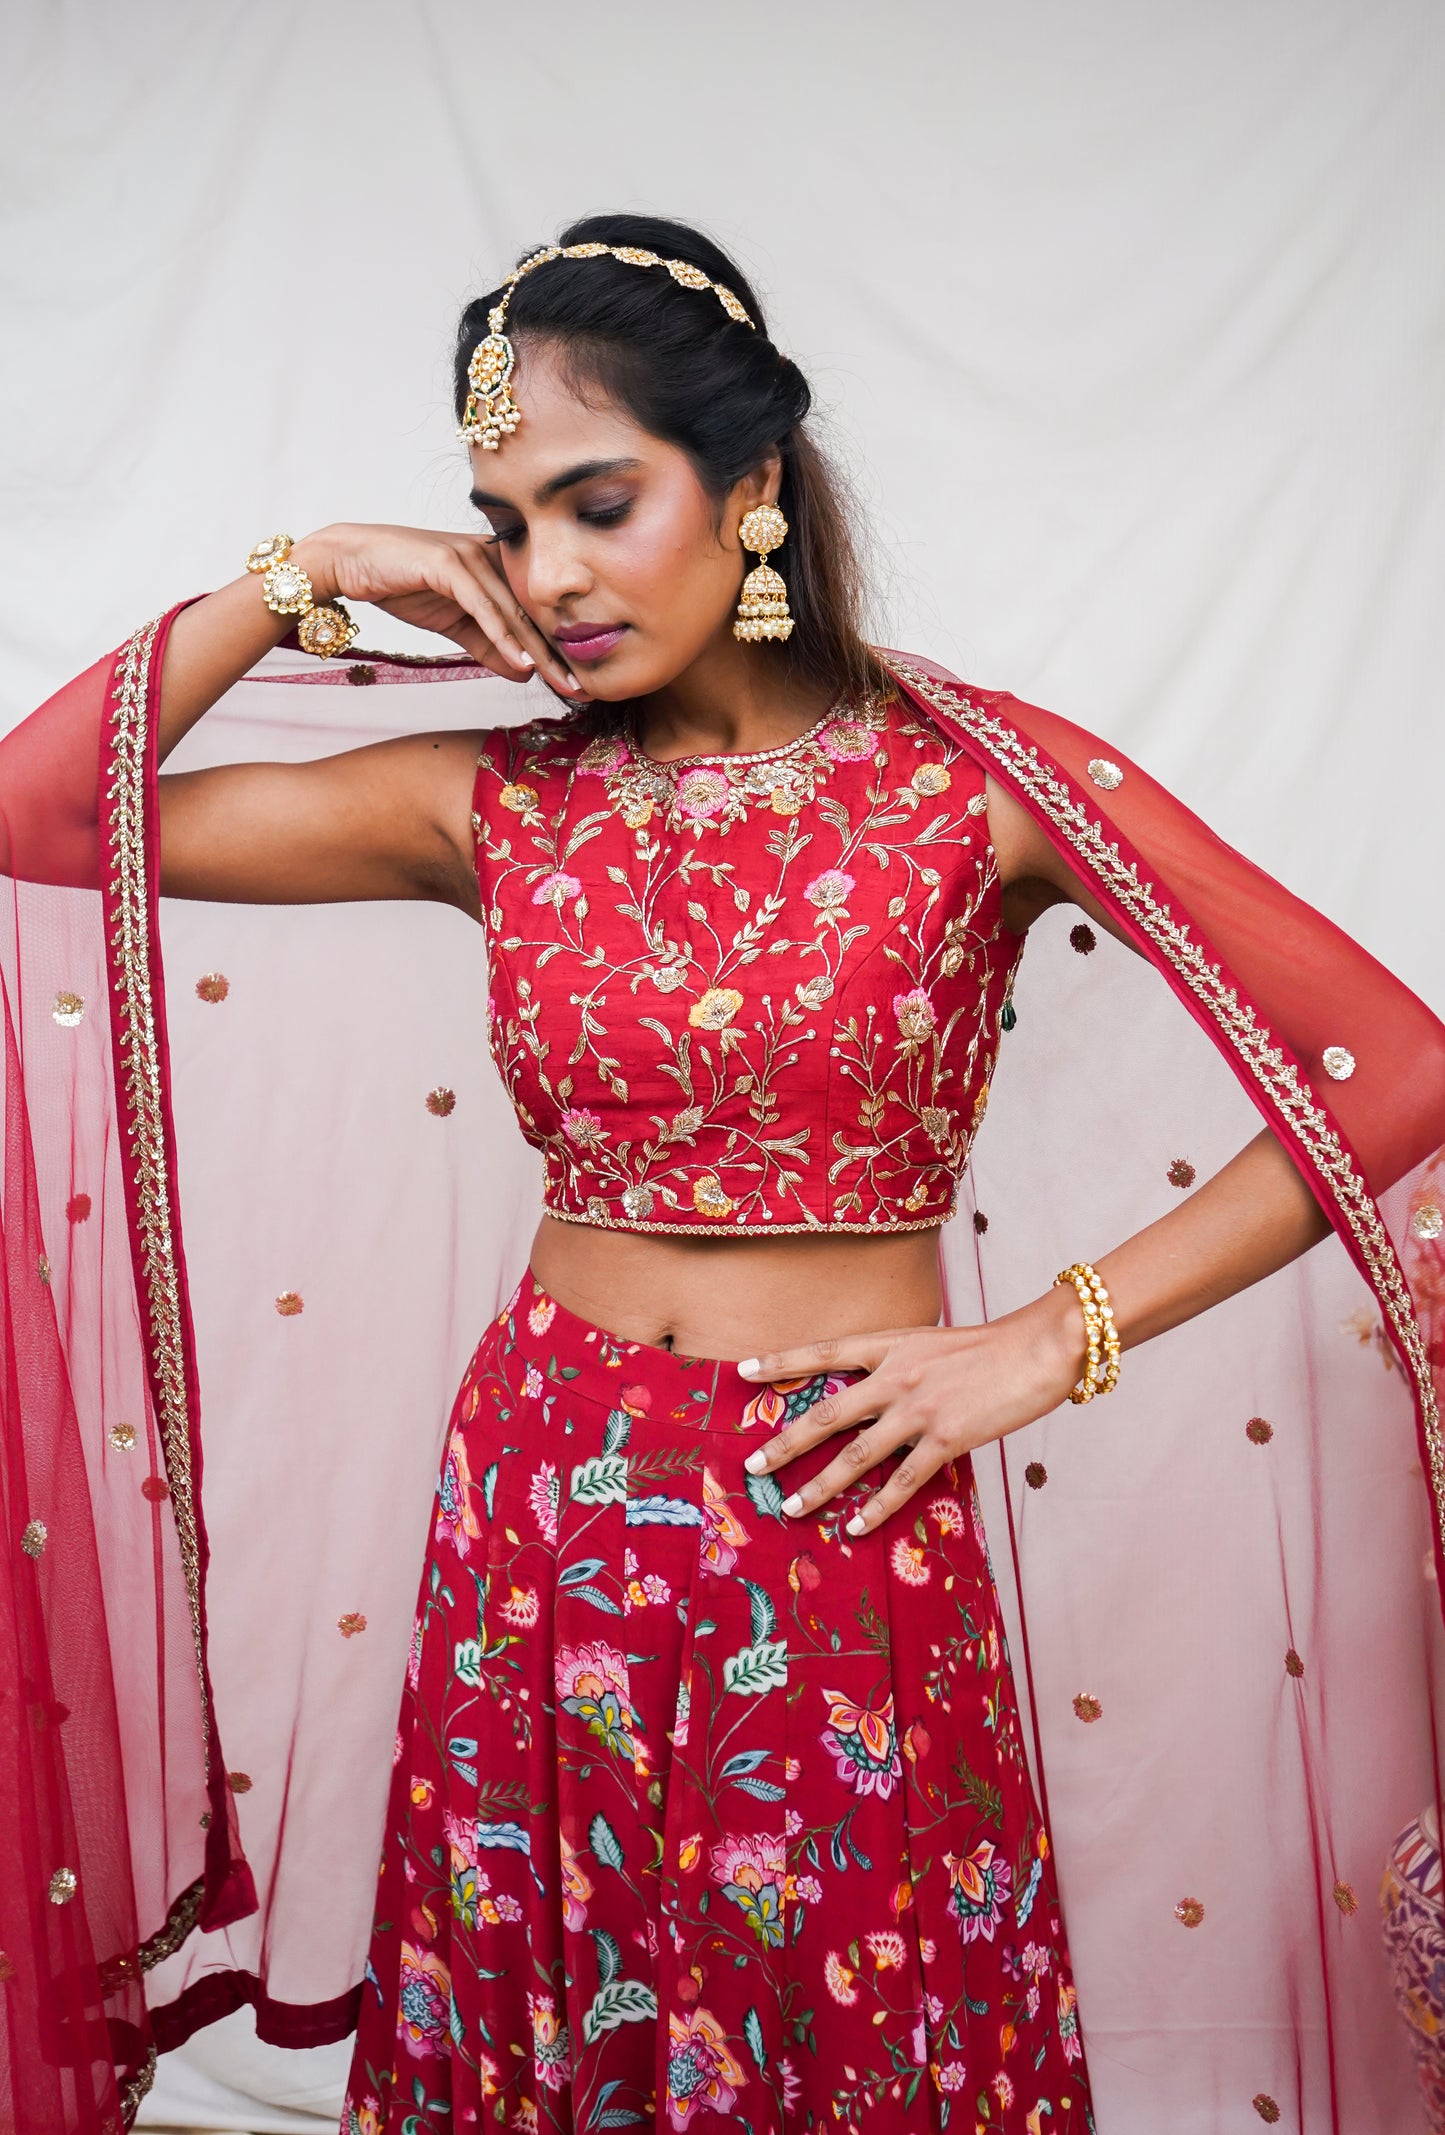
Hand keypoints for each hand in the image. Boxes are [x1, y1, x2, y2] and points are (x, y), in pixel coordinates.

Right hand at [291, 523, 582, 698]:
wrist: (349, 561)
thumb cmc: (400, 584)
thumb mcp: (453, 623)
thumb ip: (487, 644)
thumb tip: (522, 671)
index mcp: (496, 565)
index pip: (532, 611)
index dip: (555, 647)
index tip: (577, 681)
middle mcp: (490, 554)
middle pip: (531, 612)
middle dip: (557, 654)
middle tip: (582, 689)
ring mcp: (470, 555)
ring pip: (512, 611)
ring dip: (538, 650)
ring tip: (560, 682)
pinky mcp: (448, 564)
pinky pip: (483, 606)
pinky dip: (503, 635)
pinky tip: (522, 661)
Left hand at [736, 1289, 1084, 1535]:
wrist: (1038, 1349)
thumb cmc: (990, 1347)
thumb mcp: (932, 1342)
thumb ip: (898, 1363)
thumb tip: (871, 1390)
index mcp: (890, 1345)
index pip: (824, 1352)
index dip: (781, 1361)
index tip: (742, 1372)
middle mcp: (896, 1377)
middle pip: (826, 1414)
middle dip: (785, 1443)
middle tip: (752, 1467)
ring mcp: (919, 1410)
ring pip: (856, 1455)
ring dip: (820, 1486)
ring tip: (791, 1508)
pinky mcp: (946, 1439)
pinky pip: (901, 1482)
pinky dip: (875, 1508)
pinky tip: (854, 1528)